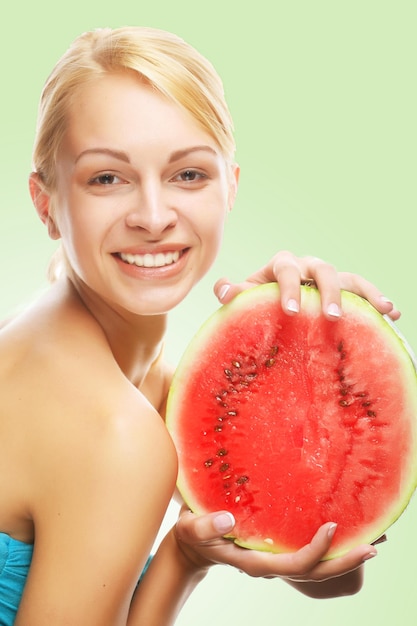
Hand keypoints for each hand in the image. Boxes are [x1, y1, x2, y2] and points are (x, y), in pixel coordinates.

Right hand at [174, 506, 376, 582]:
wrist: (192, 544)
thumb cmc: (191, 534)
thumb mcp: (191, 527)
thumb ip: (206, 526)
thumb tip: (228, 519)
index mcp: (255, 562)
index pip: (293, 563)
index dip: (314, 550)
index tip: (330, 526)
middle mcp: (271, 564)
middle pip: (314, 571)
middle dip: (344, 562)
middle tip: (373, 546)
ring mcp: (276, 558)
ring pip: (315, 564)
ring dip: (342, 555)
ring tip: (370, 539)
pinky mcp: (277, 548)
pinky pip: (308, 552)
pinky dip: (328, 545)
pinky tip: (343, 531)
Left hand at [214, 250, 399, 320]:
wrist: (271, 303)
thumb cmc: (258, 301)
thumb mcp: (245, 298)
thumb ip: (235, 294)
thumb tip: (223, 290)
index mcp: (282, 265)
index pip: (287, 269)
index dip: (289, 287)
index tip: (291, 311)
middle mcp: (309, 267)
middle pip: (323, 271)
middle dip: (328, 292)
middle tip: (330, 317)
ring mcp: (328, 279)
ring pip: (350, 279)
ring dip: (366, 293)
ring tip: (383, 309)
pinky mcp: (344, 292)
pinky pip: (364, 292)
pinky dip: (377, 300)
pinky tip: (392, 314)